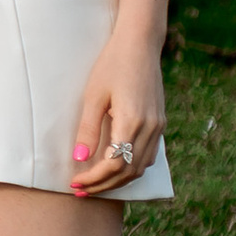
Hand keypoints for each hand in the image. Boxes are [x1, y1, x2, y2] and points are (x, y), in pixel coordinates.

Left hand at [72, 36, 164, 195]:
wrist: (140, 45)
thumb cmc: (112, 65)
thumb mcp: (93, 96)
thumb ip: (87, 129)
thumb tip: (79, 159)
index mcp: (133, 121)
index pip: (115, 165)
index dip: (94, 178)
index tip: (75, 182)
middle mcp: (150, 128)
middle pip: (129, 172)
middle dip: (104, 185)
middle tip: (81, 190)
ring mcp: (158, 126)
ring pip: (141, 168)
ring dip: (118, 180)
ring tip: (94, 184)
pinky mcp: (160, 123)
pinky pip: (148, 156)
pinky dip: (132, 168)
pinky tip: (115, 169)